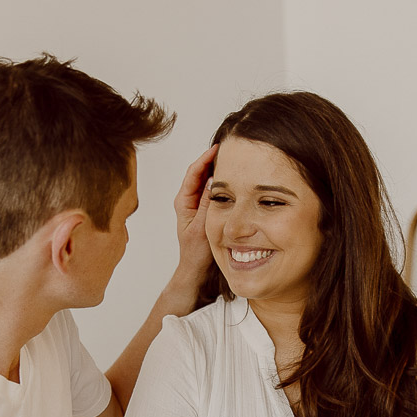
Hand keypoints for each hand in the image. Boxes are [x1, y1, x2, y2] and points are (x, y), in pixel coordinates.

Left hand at [171, 144, 218, 285]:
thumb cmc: (196, 252)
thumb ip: (208, 203)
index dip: (205, 158)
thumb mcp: (203, 226)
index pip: (194, 172)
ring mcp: (197, 203)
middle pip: (200, 172)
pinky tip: (233, 177)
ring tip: (232, 157)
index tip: (217, 148)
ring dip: (218, 169)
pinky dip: (222, 182)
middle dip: (212, 159)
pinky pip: (214, 191)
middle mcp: (189, 199)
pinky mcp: (206, 209)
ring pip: (207, 180)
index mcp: (183, 201)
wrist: (197, 269)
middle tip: (228, 147)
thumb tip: (215, 180)